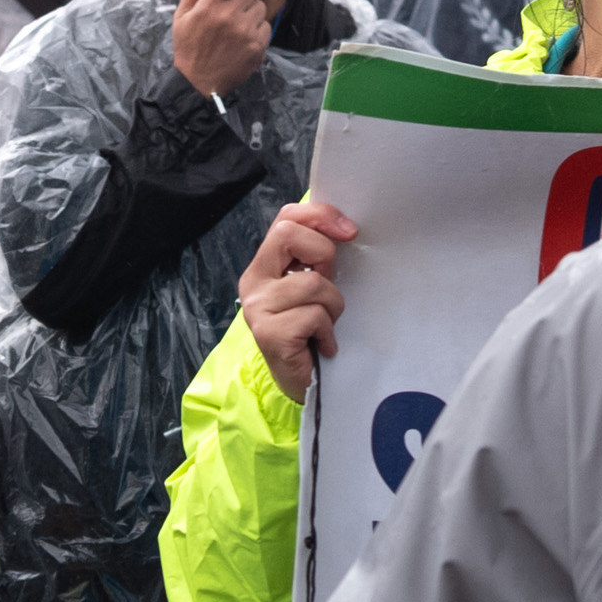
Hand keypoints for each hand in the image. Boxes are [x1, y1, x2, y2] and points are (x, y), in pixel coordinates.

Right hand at [170, 0, 274, 102]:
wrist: (198, 83)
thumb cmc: (189, 47)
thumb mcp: (182, 16)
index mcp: (208, 6)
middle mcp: (228, 16)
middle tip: (233, 5)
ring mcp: (244, 32)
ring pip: (260, 5)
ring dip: (250, 12)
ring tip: (236, 26)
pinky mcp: (256, 46)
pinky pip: (265, 25)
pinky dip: (256, 30)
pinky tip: (243, 39)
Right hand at [238, 199, 355, 397]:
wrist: (301, 385)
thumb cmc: (311, 334)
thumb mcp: (313, 288)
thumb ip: (316, 259)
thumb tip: (344, 228)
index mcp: (264, 265)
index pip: (286, 217)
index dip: (320, 216)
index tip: (349, 231)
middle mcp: (253, 282)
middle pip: (289, 234)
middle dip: (324, 255)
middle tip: (330, 283)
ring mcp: (257, 308)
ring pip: (312, 282)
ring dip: (332, 306)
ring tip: (324, 326)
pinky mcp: (269, 333)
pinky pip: (314, 315)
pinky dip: (327, 332)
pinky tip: (322, 346)